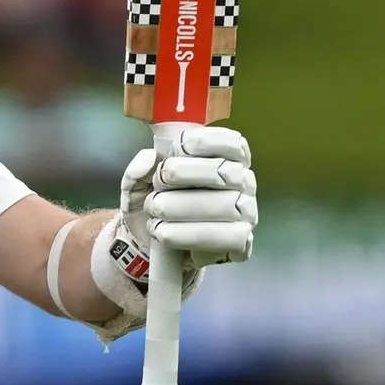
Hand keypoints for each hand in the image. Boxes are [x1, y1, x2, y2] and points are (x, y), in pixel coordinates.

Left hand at [122, 126, 257, 270]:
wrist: (151, 243)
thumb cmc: (155, 203)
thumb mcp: (137, 184)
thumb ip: (138, 168)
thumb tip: (149, 157)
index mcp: (226, 157)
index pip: (231, 141)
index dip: (201, 141)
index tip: (175, 149)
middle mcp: (243, 181)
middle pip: (222, 171)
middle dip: (179, 174)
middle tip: (156, 187)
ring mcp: (247, 212)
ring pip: (224, 205)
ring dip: (177, 208)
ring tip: (155, 213)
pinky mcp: (241, 240)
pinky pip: (225, 237)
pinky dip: (187, 235)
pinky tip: (166, 233)